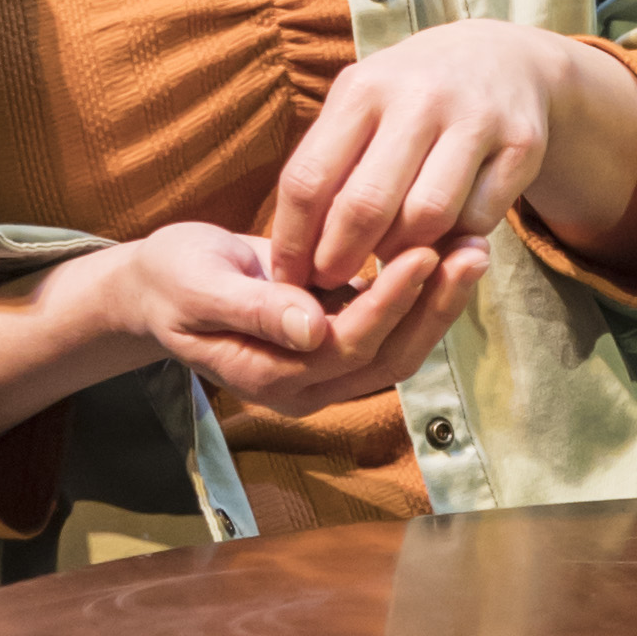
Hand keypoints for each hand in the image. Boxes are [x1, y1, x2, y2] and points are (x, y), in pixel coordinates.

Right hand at [0, 215, 491, 430]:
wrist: (161, 287)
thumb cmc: (173, 280)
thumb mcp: (200, 287)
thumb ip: (255, 310)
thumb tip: (311, 327)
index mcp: (270, 377)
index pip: (347, 347)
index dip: (388, 304)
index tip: (424, 253)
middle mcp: (306, 387)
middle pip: (387, 358)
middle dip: (433, 306)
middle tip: (472, 249)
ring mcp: (325, 371)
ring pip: (399, 349)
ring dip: (440, 304)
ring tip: (475, 248)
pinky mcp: (338, 345)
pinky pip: (392, 330)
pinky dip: (425, 296)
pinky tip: (450, 251)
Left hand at [263, 21, 636, 296]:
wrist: (503, 58)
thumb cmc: (409, 97)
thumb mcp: (361, 104)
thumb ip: (327, 163)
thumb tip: (292, 252)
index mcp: (365, 87)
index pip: (310, 178)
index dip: (293, 240)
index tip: (289, 276)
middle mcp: (420, 97)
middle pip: (366, 205)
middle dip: (340, 259)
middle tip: (333, 283)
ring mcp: (476, 119)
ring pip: (426, 218)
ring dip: (401, 254)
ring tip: (389, 258)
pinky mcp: (523, 145)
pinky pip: (478, 220)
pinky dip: (454, 241)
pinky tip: (441, 238)